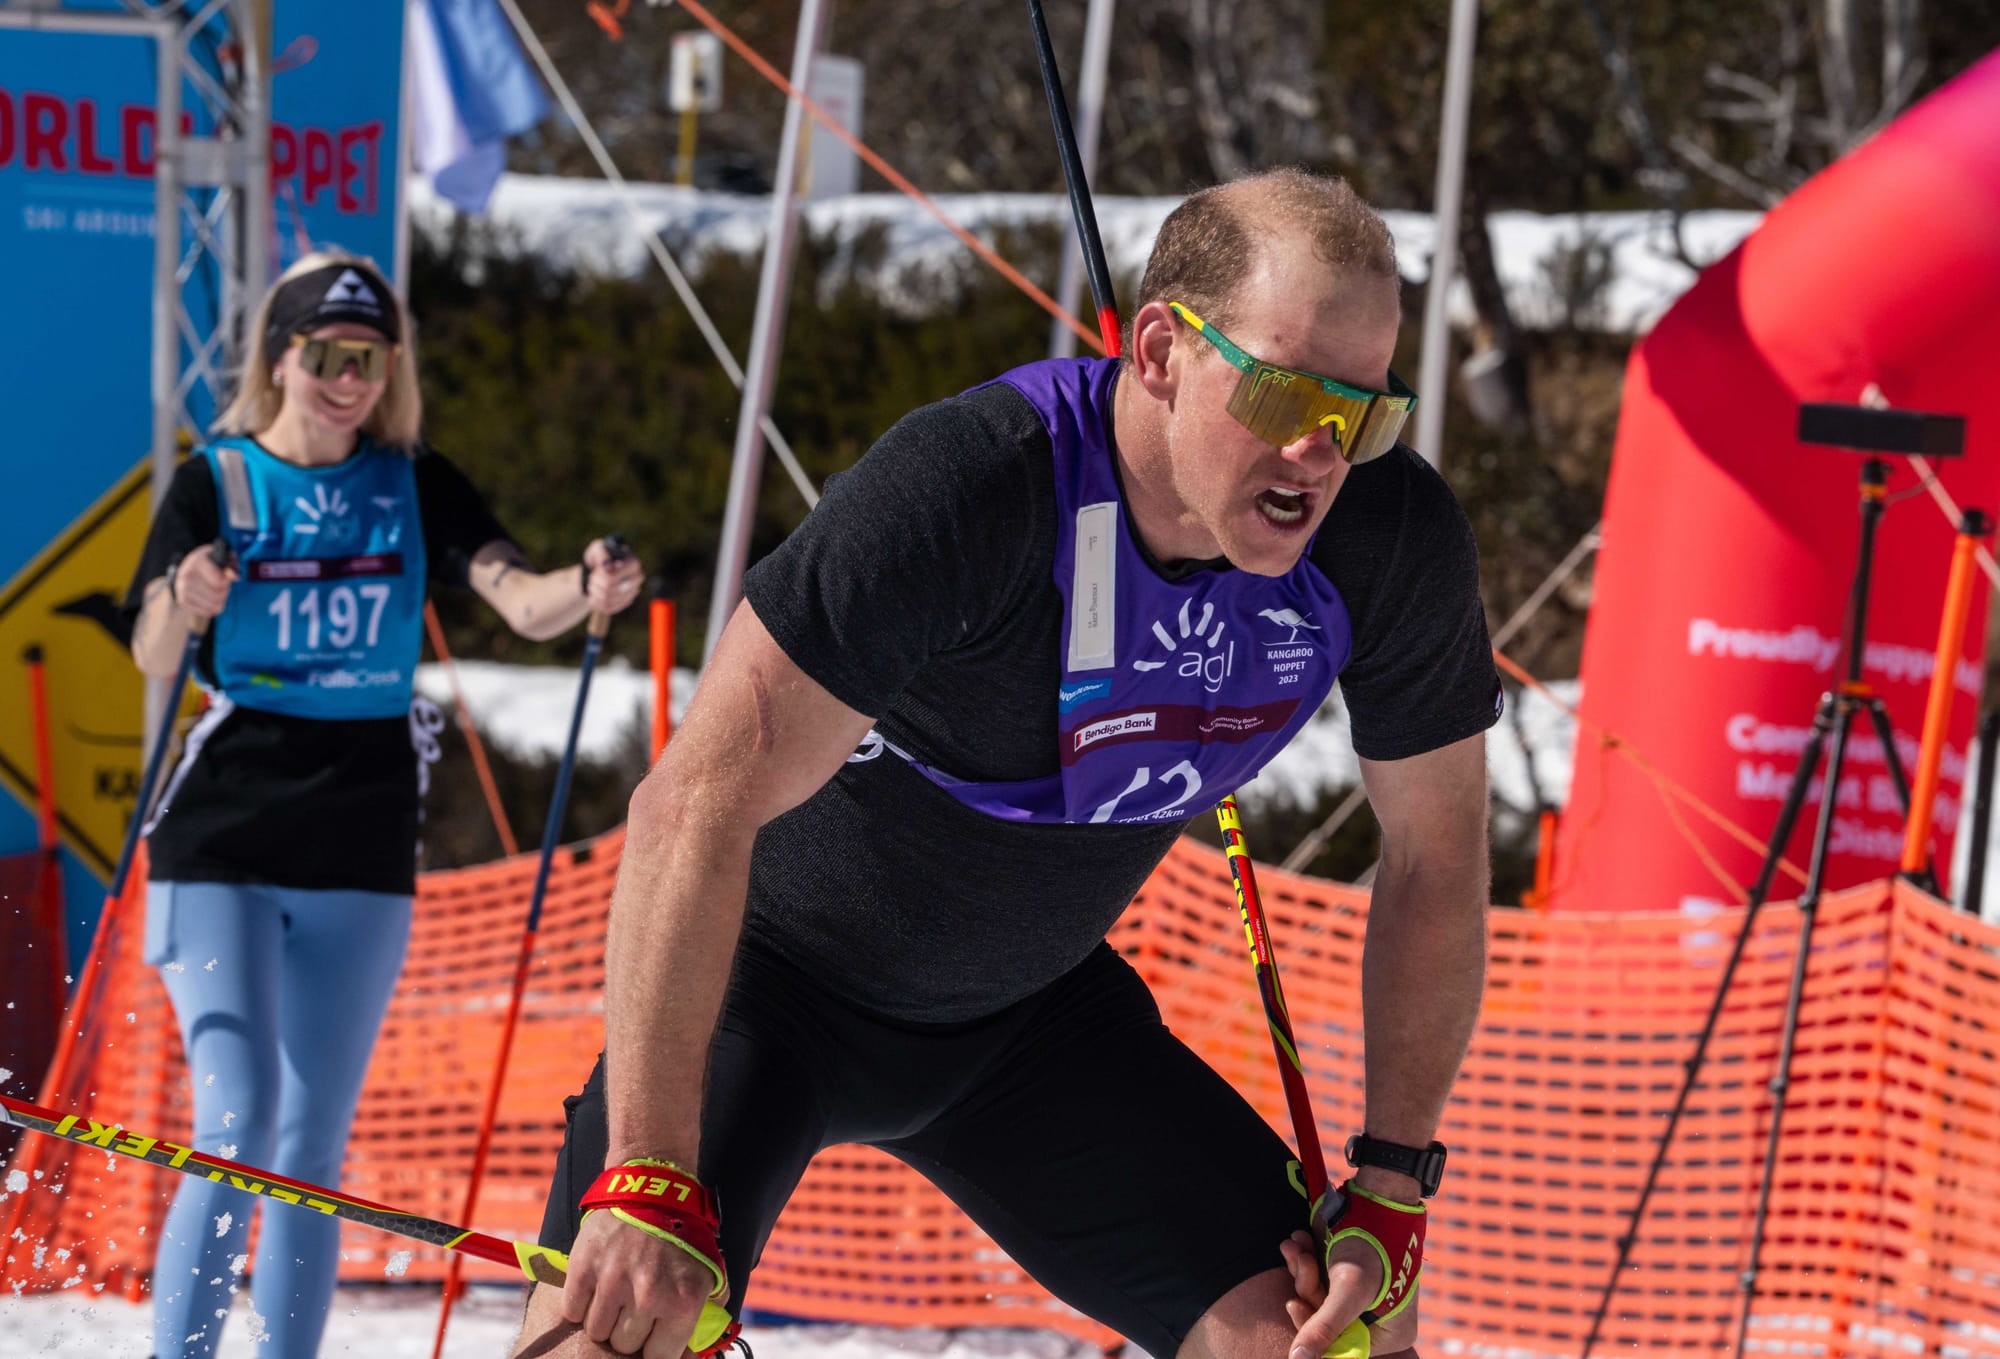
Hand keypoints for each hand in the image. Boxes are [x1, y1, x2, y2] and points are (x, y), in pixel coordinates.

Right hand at [172, 550, 236, 620]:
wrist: (190, 567)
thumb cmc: (212, 563)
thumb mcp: (224, 559)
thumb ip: (232, 566)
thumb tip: (235, 577)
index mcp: (197, 561)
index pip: (219, 582)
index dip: (227, 582)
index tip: (226, 578)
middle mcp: (186, 574)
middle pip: (217, 595)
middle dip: (225, 591)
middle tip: (223, 586)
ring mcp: (182, 588)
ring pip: (213, 606)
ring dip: (220, 601)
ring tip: (217, 592)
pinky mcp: (182, 600)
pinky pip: (206, 612)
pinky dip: (213, 608)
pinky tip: (210, 599)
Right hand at [560, 1207, 724, 1358]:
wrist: (651, 1188)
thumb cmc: (681, 1235)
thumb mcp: (708, 1272)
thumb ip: (707, 1314)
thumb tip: (699, 1352)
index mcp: (682, 1302)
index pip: (660, 1357)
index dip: (654, 1349)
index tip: (652, 1339)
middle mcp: (648, 1297)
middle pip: (625, 1346)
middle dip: (629, 1331)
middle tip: (634, 1307)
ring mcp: (613, 1283)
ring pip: (597, 1332)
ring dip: (604, 1318)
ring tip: (616, 1294)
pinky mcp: (584, 1269)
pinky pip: (573, 1312)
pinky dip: (580, 1304)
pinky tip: (596, 1285)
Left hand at [585, 538, 645, 616]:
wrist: (600, 569)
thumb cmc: (600, 557)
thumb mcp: (597, 549)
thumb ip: (601, 554)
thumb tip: (606, 567)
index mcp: (633, 563)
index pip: (612, 578)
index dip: (599, 576)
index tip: (596, 570)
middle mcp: (637, 579)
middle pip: (609, 590)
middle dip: (595, 584)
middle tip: (592, 577)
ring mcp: (632, 592)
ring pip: (607, 600)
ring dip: (594, 592)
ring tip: (592, 585)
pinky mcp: (625, 603)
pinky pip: (607, 608)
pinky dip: (596, 602)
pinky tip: (595, 594)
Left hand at [1280, 1229, 1420, 1358]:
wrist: (1376, 1193)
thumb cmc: (1373, 1241)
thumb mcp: (1348, 1289)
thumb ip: (1324, 1327)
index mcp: (1392, 1333)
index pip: (1343, 1348)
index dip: (1314, 1329)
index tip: (1294, 1303)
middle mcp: (1379, 1319)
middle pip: (1327, 1323)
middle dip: (1308, 1290)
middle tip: (1301, 1261)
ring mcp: (1363, 1296)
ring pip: (1318, 1298)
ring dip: (1303, 1271)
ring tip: (1298, 1246)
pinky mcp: (1347, 1275)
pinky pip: (1319, 1280)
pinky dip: (1306, 1261)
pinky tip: (1300, 1240)